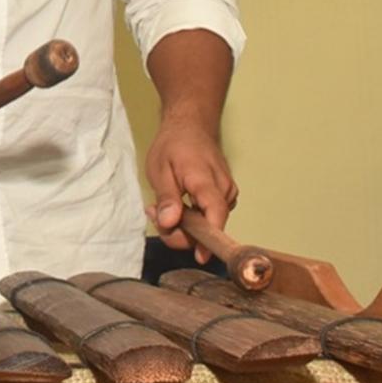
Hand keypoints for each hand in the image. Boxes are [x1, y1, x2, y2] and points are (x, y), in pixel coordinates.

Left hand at [144, 115, 238, 263]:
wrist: (191, 125)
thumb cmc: (173, 145)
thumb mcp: (160, 169)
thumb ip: (166, 198)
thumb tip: (170, 223)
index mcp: (206, 181)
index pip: (215, 215)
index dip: (209, 239)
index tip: (200, 256)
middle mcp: (224, 190)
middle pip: (208, 226)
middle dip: (180, 230)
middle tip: (153, 214)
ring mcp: (227, 194)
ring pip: (207, 223)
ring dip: (184, 223)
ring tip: (162, 205)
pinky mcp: (225, 196)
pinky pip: (209, 216)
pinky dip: (192, 217)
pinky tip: (176, 205)